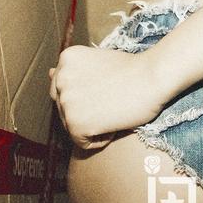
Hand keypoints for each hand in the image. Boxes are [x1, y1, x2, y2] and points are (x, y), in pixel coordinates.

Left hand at [48, 46, 168, 149]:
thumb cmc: (133, 69)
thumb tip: (50, 73)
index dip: (85, 94)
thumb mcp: (97, 61)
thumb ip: (73, 70)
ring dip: (94, 124)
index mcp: (66, 59)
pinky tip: (115, 122)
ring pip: (72, 127)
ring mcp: (66, 102)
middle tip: (111, 100)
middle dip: (86, 110)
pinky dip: (101, 139)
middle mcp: (60, 79)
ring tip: (114, 109)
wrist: (153, 76)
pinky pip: (82, 143)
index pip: (62, 89)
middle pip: (65, 108)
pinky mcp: (76, 124)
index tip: (104, 89)